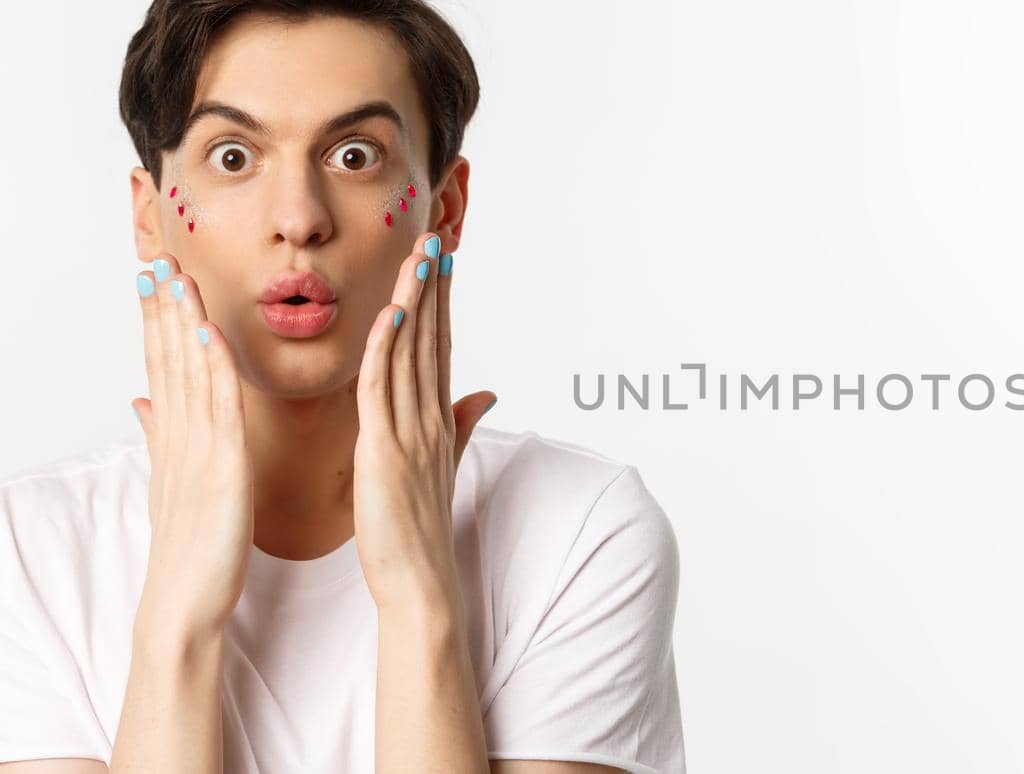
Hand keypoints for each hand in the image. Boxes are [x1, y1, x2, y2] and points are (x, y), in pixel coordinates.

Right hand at [130, 254, 253, 633]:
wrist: (188, 601)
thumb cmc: (192, 546)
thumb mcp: (177, 481)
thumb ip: (162, 437)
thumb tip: (142, 402)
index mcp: (175, 437)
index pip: (163, 364)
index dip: (158, 318)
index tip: (155, 274)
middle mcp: (179, 436)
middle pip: (167, 359)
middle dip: (162, 306)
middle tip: (158, 254)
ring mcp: (197, 450)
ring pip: (187, 373)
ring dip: (181, 322)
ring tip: (177, 276)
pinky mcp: (221, 468)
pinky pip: (217, 410)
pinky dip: (212, 371)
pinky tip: (208, 335)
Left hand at [352, 232, 494, 612]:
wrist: (417, 582)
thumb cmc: (417, 532)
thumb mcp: (440, 469)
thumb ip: (462, 425)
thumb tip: (485, 393)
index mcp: (437, 421)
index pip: (440, 347)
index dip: (442, 300)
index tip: (441, 259)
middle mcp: (430, 419)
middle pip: (433, 338)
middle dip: (434, 285)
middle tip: (436, 235)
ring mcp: (411, 433)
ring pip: (413, 354)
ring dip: (416, 301)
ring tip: (420, 256)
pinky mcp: (385, 451)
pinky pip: (386, 390)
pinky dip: (388, 350)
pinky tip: (392, 314)